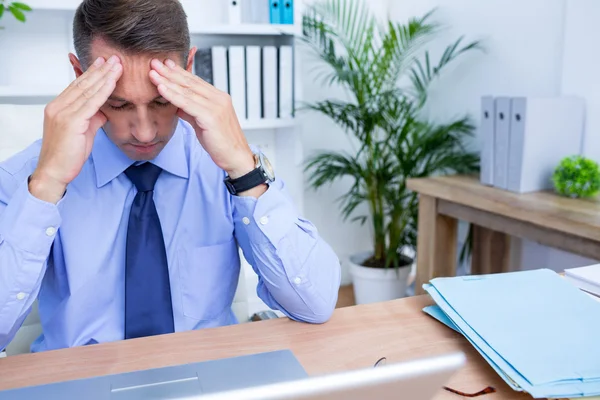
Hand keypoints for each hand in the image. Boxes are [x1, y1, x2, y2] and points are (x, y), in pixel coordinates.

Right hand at [30, 56, 122, 203]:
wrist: (54, 172)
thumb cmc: (68, 154)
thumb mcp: (84, 131)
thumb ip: (92, 118)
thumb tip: (104, 110)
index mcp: (58, 107)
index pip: (77, 85)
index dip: (92, 73)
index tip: (104, 63)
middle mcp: (58, 106)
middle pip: (83, 84)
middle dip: (100, 70)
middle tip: (113, 58)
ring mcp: (63, 113)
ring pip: (88, 90)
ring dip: (105, 76)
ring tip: (117, 65)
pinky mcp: (71, 122)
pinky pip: (91, 102)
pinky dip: (104, 91)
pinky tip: (113, 82)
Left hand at [148, 58, 255, 179]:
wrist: (236, 158)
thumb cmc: (221, 143)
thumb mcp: (203, 123)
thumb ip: (190, 112)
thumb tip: (176, 105)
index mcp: (219, 98)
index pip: (196, 81)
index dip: (179, 72)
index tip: (165, 63)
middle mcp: (219, 98)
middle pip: (190, 82)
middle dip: (170, 72)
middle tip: (154, 62)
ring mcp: (216, 106)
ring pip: (187, 91)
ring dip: (167, 81)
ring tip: (153, 73)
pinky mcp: (211, 116)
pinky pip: (187, 103)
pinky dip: (172, 95)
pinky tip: (161, 88)